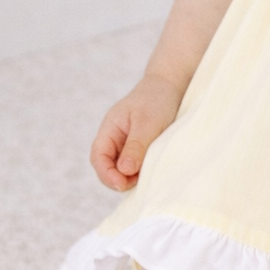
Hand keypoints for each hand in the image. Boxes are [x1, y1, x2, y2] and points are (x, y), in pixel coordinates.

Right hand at [89, 74, 182, 190]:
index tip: (122, 184)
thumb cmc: (157, 99)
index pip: (98, 157)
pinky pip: (134, 166)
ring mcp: (125, 144)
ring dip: (131, 177)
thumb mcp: (147, 122)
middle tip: (140, 182)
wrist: (171, 85)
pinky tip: (152, 170)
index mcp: (109, 129)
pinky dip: (140, 172)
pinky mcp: (139, 148)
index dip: (107, 174)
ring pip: (121, 169)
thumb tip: (124, 170)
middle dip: (119, 179)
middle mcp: (114, 138)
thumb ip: (136, 145)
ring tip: (148, 175)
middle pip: (107, 167)